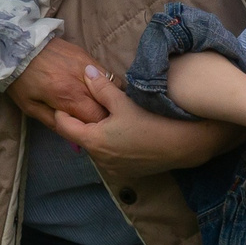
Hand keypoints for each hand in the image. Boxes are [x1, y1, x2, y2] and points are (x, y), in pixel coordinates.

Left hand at [8, 37, 107, 126]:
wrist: (16, 45)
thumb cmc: (20, 79)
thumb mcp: (30, 107)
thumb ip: (53, 121)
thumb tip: (72, 134)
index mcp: (68, 96)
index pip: (96, 117)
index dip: (95, 125)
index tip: (89, 128)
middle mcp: (82, 80)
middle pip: (107, 103)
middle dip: (103, 113)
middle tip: (92, 116)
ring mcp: (86, 64)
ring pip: (111, 86)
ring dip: (106, 97)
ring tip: (95, 102)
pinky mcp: (86, 54)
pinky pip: (105, 72)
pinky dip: (104, 83)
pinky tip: (93, 87)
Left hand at [46, 66, 243, 176]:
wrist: (183, 145)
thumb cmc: (152, 121)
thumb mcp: (123, 101)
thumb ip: (101, 88)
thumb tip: (85, 72)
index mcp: (93, 140)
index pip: (63, 125)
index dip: (62, 110)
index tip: (66, 99)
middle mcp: (98, 159)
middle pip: (80, 137)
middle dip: (82, 121)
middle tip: (90, 104)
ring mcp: (112, 169)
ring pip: (95, 147)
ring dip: (98, 134)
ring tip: (109, 118)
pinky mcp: (125, 173)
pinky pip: (110, 157)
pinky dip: (111, 145)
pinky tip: (125, 133)